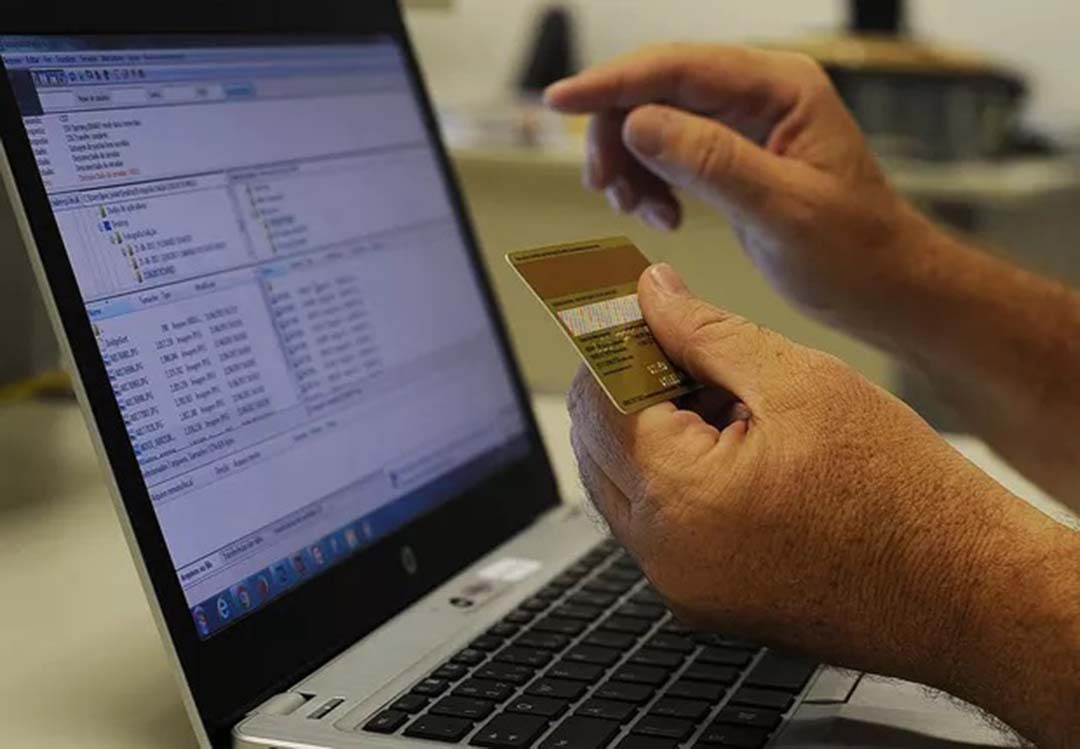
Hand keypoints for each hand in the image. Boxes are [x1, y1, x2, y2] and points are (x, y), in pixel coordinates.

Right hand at [545, 44, 929, 330]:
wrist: (885, 286)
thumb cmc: (856, 251)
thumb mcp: (783, 210)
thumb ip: (711, 163)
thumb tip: (638, 124)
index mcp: (780, 88)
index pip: (678, 67)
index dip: (612, 82)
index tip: (560, 100)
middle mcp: (758, 94)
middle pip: (656, 89)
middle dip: (618, 135)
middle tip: (607, 190)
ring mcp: (743, 123)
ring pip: (654, 121)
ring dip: (630, 163)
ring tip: (639, 212)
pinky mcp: (731, 155)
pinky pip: (668, 151)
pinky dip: (649, 182)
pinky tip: (661, 216)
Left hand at [568, 264, 1070, 741]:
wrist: (969, 593)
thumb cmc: (903, 492)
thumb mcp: (801, 382)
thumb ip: (707, 331)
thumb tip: (651, 293)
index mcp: (678, 497)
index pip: (599, 398)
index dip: (616, 341)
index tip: (640, 307)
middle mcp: (663, 555)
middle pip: (598, 444)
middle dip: (631, 384)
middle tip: (687, 346)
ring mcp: (681, 588)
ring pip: (623, 484)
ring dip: (652, 429)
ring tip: (728, 398)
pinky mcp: (705, 602)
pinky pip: (659, 524)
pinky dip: (676, 476)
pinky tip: (736, 445)